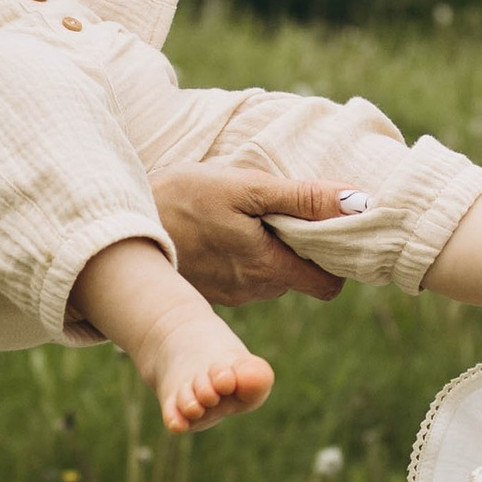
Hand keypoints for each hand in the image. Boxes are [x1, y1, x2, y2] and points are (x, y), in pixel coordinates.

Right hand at [152, 166, 347, 305]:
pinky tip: (226, 230)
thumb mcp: (247, 187)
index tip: (325, 227)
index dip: (335, 258)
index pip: (329, 285)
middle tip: (282, 211)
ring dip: (272, 249)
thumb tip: (360, 202)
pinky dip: (247, 255)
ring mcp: (231, 295)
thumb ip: (305, 198)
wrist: (122, 221)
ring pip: (273, 277)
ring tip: (248, 216)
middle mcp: (254, 290)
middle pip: (301, 278)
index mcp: (269, 268)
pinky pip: (246, 277)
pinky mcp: (212, 291)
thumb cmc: (185, 198)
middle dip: (302, 248)